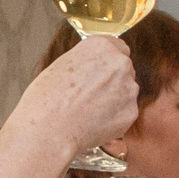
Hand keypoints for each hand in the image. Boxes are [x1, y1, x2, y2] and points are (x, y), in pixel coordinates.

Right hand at [5, 35, 141, 159]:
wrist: (49, 131)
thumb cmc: (46, 101)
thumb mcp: (61, 65)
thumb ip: (85, 62)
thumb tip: (92, 68)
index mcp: (101, 46)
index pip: (118, 47)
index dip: (108, 62)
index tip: (102, 71)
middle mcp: (119, 63)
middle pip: (124, 70)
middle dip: (112, 81)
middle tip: (91, 95)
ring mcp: (129, 88)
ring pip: (126, 92)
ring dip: (114, 100)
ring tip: (88, 111)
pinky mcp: (131, 112)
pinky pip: (125, 113)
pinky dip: (114, 119)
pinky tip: (94, 123)